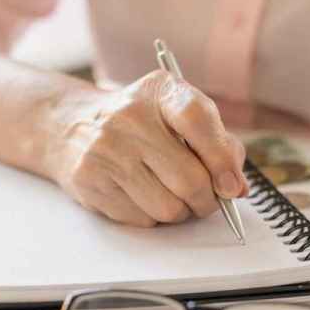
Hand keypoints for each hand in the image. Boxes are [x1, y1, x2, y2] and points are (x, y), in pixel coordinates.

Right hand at [51, 70, 247, 226]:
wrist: (73, 127)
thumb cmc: (142, 126)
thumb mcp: (179, 117)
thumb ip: (218, 144)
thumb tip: (237, 188)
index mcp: (160, 90)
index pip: (197, 119)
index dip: (221, 158)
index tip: (232, 186)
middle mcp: (128, 116)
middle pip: (189, 178)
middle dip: (207, 200)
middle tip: (207, 200)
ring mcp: (105, 149)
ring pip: (168, 208)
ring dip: (181, 212)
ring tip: (172, 196)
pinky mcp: (90, 180)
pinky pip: (142, 219)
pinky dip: (152, 217)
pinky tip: (142, 196)